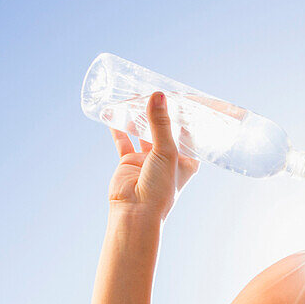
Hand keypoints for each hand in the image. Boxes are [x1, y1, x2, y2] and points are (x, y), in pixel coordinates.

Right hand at [107, 91, 200, 220]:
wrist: (135, 213)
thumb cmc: (160, 189)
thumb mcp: (166, 152)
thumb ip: (160, 124)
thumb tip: (157, 96)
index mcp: (187, 160)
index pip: (191, 132)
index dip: (188, 115)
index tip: (184, 95)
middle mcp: (169, 158)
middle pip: (166, 129)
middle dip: (161, 112)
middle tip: (156, 90)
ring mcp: (148, 159)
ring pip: (144, 132)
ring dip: (139, 116)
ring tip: (134, 96)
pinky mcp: (129, 162)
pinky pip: (124, 140)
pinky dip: (119, 128)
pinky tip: (114, 113)